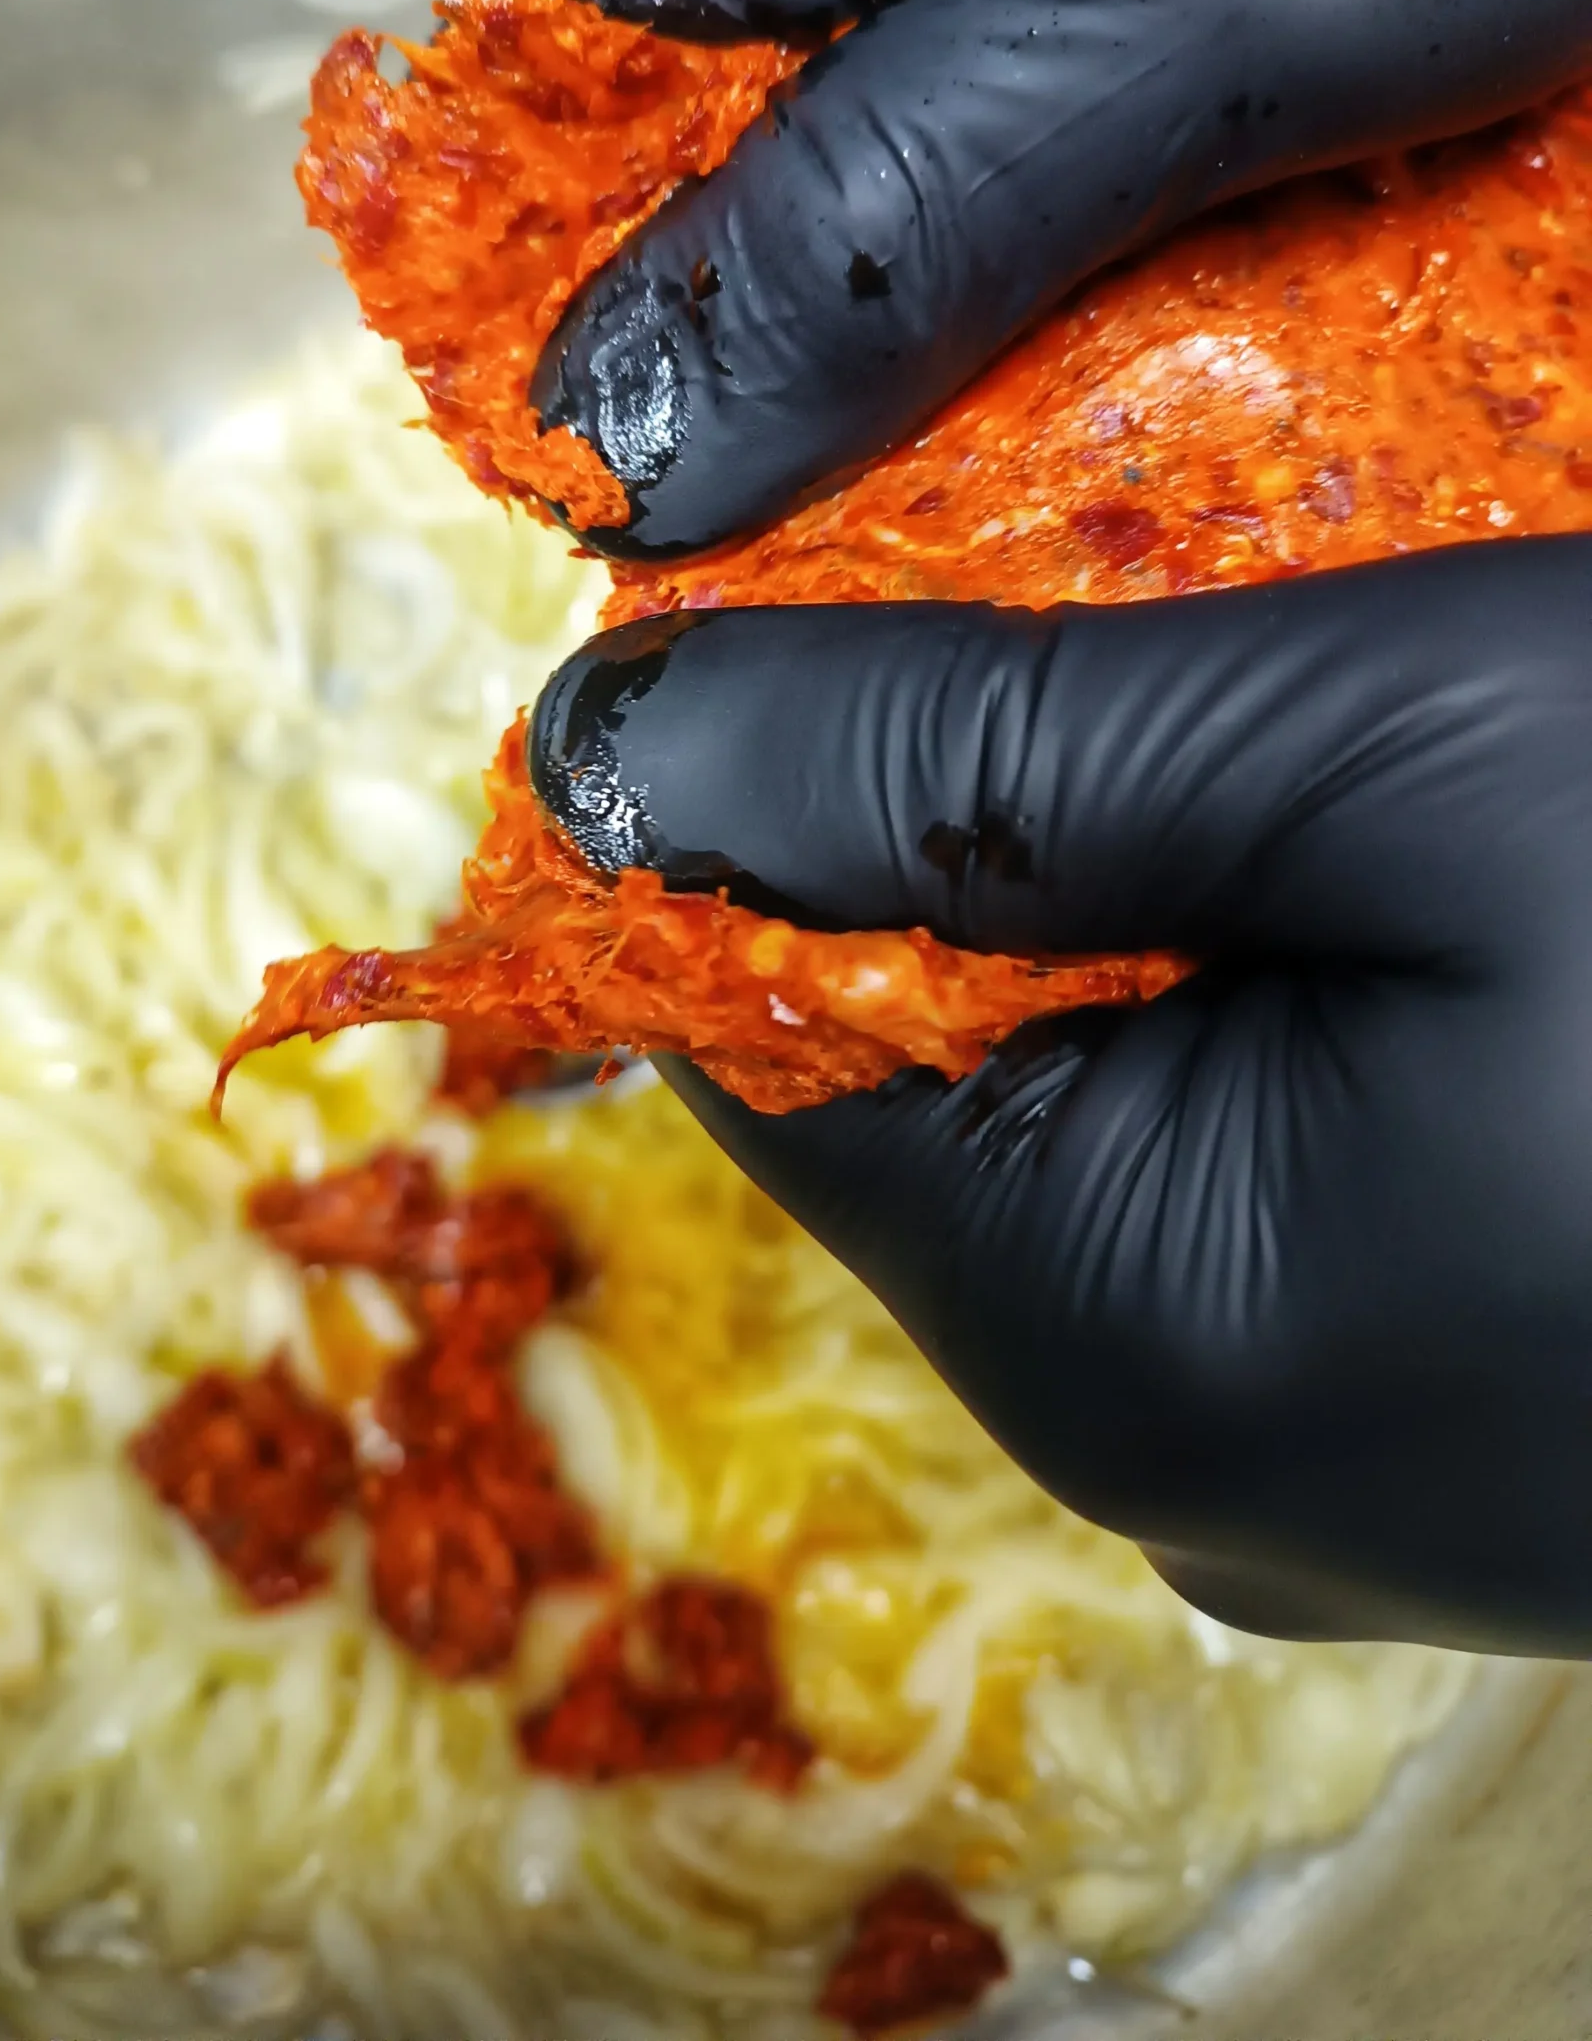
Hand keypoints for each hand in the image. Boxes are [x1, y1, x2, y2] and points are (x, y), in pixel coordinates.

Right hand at [505, 0, 1591, 556]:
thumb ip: (874, 225)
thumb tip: (612, 447)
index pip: (538, 123)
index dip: (583, 345)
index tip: (676, 542)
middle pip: (725, 209)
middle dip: (801, 399)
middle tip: (902, 568)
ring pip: (906, 244)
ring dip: (975, 391)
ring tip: (1057, 527)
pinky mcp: (1170, 19)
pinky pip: (1067, 227)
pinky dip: (1112, 342)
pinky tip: (1181, 431)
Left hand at [527, 540, 1591, 1652]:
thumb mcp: (1378, 758)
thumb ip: (958, 759)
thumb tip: (601, 752)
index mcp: (1107, 1336)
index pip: (750, 1048)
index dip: (762, 797)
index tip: (840, 595)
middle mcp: (1188, 1459)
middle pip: (930, 1083)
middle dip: (984, 831)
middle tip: (1141, 615)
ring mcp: (1343, 1465)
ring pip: (1112, 1112)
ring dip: (1151, 903)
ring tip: (1301, 733)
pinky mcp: (1458, 1415)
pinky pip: (1263, 1175)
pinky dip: (1276, 1003)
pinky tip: (1408, 884)